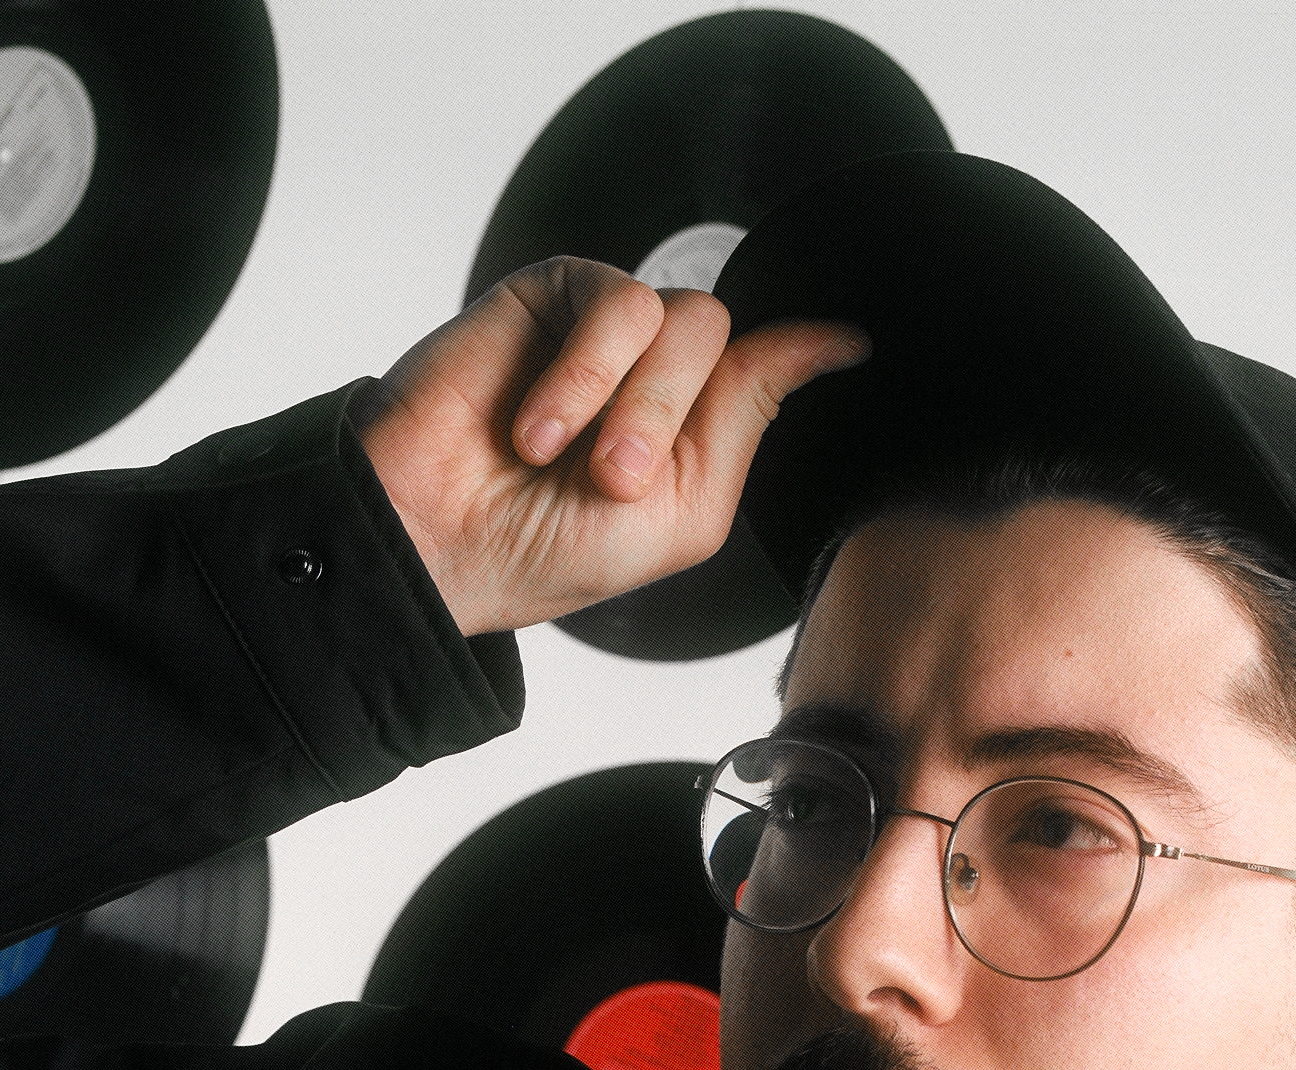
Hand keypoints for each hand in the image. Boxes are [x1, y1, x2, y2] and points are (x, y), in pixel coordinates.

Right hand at [356, 258, 867, 637]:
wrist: (436, 539)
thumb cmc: (543, 549)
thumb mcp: (684, 510)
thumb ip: (750, 418)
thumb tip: (834, 342)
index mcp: (693, 429)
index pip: (767, 365)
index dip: (811, 349)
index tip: (859, 346)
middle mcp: (655, 373)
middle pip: (723, 341)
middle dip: (670, 416)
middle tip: (611, 479)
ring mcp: (606, 330)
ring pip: (682, 320)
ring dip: (630, 401)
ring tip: (564, 458)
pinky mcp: (555, 294)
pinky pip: (617, 301)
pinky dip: (583, 372)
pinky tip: (536, 424)